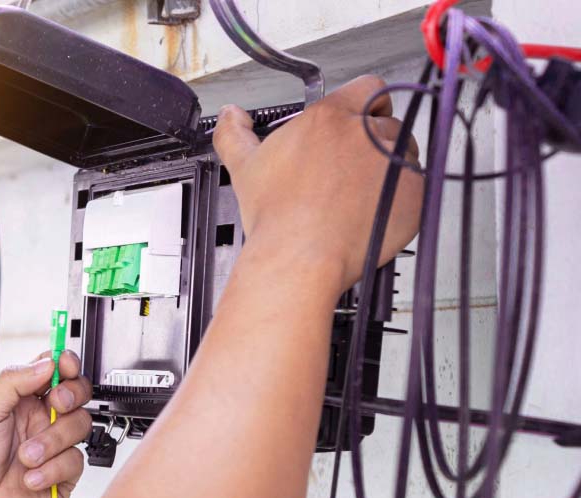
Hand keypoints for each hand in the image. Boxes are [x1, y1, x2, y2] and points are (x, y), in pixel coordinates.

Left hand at [0, 351, 92, 497]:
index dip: (65, 364)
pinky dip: (51, 470)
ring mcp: (54, 447)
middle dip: (71, 394)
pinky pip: (76, 461)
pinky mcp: (64, 474)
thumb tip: (47, 364)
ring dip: (52, 441)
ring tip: (26, 457)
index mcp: (21, 400)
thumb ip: (12, 382)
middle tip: (56, 403)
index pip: (52, 371)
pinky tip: (29, 478)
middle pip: (77, 393)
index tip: (65, 365)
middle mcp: (41, 420)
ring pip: (80, 425)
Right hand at [213, 74, 422, 290]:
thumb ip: (234, 133)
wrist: (299, 258)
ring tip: (363, 195)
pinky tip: (374, 213)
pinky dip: (402, 199)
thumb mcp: (245, 167)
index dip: (366, 105)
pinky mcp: (413, 194)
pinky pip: (417, 188)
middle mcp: (367, 133)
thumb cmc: (277, 218)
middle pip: (388, 124)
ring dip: (391, 169)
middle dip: (375, 143)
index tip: (360, 122)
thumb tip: (231, 116)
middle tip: (354, 171)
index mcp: (331, 117)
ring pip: (406, 154)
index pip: (368, 87)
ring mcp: (395, 163)